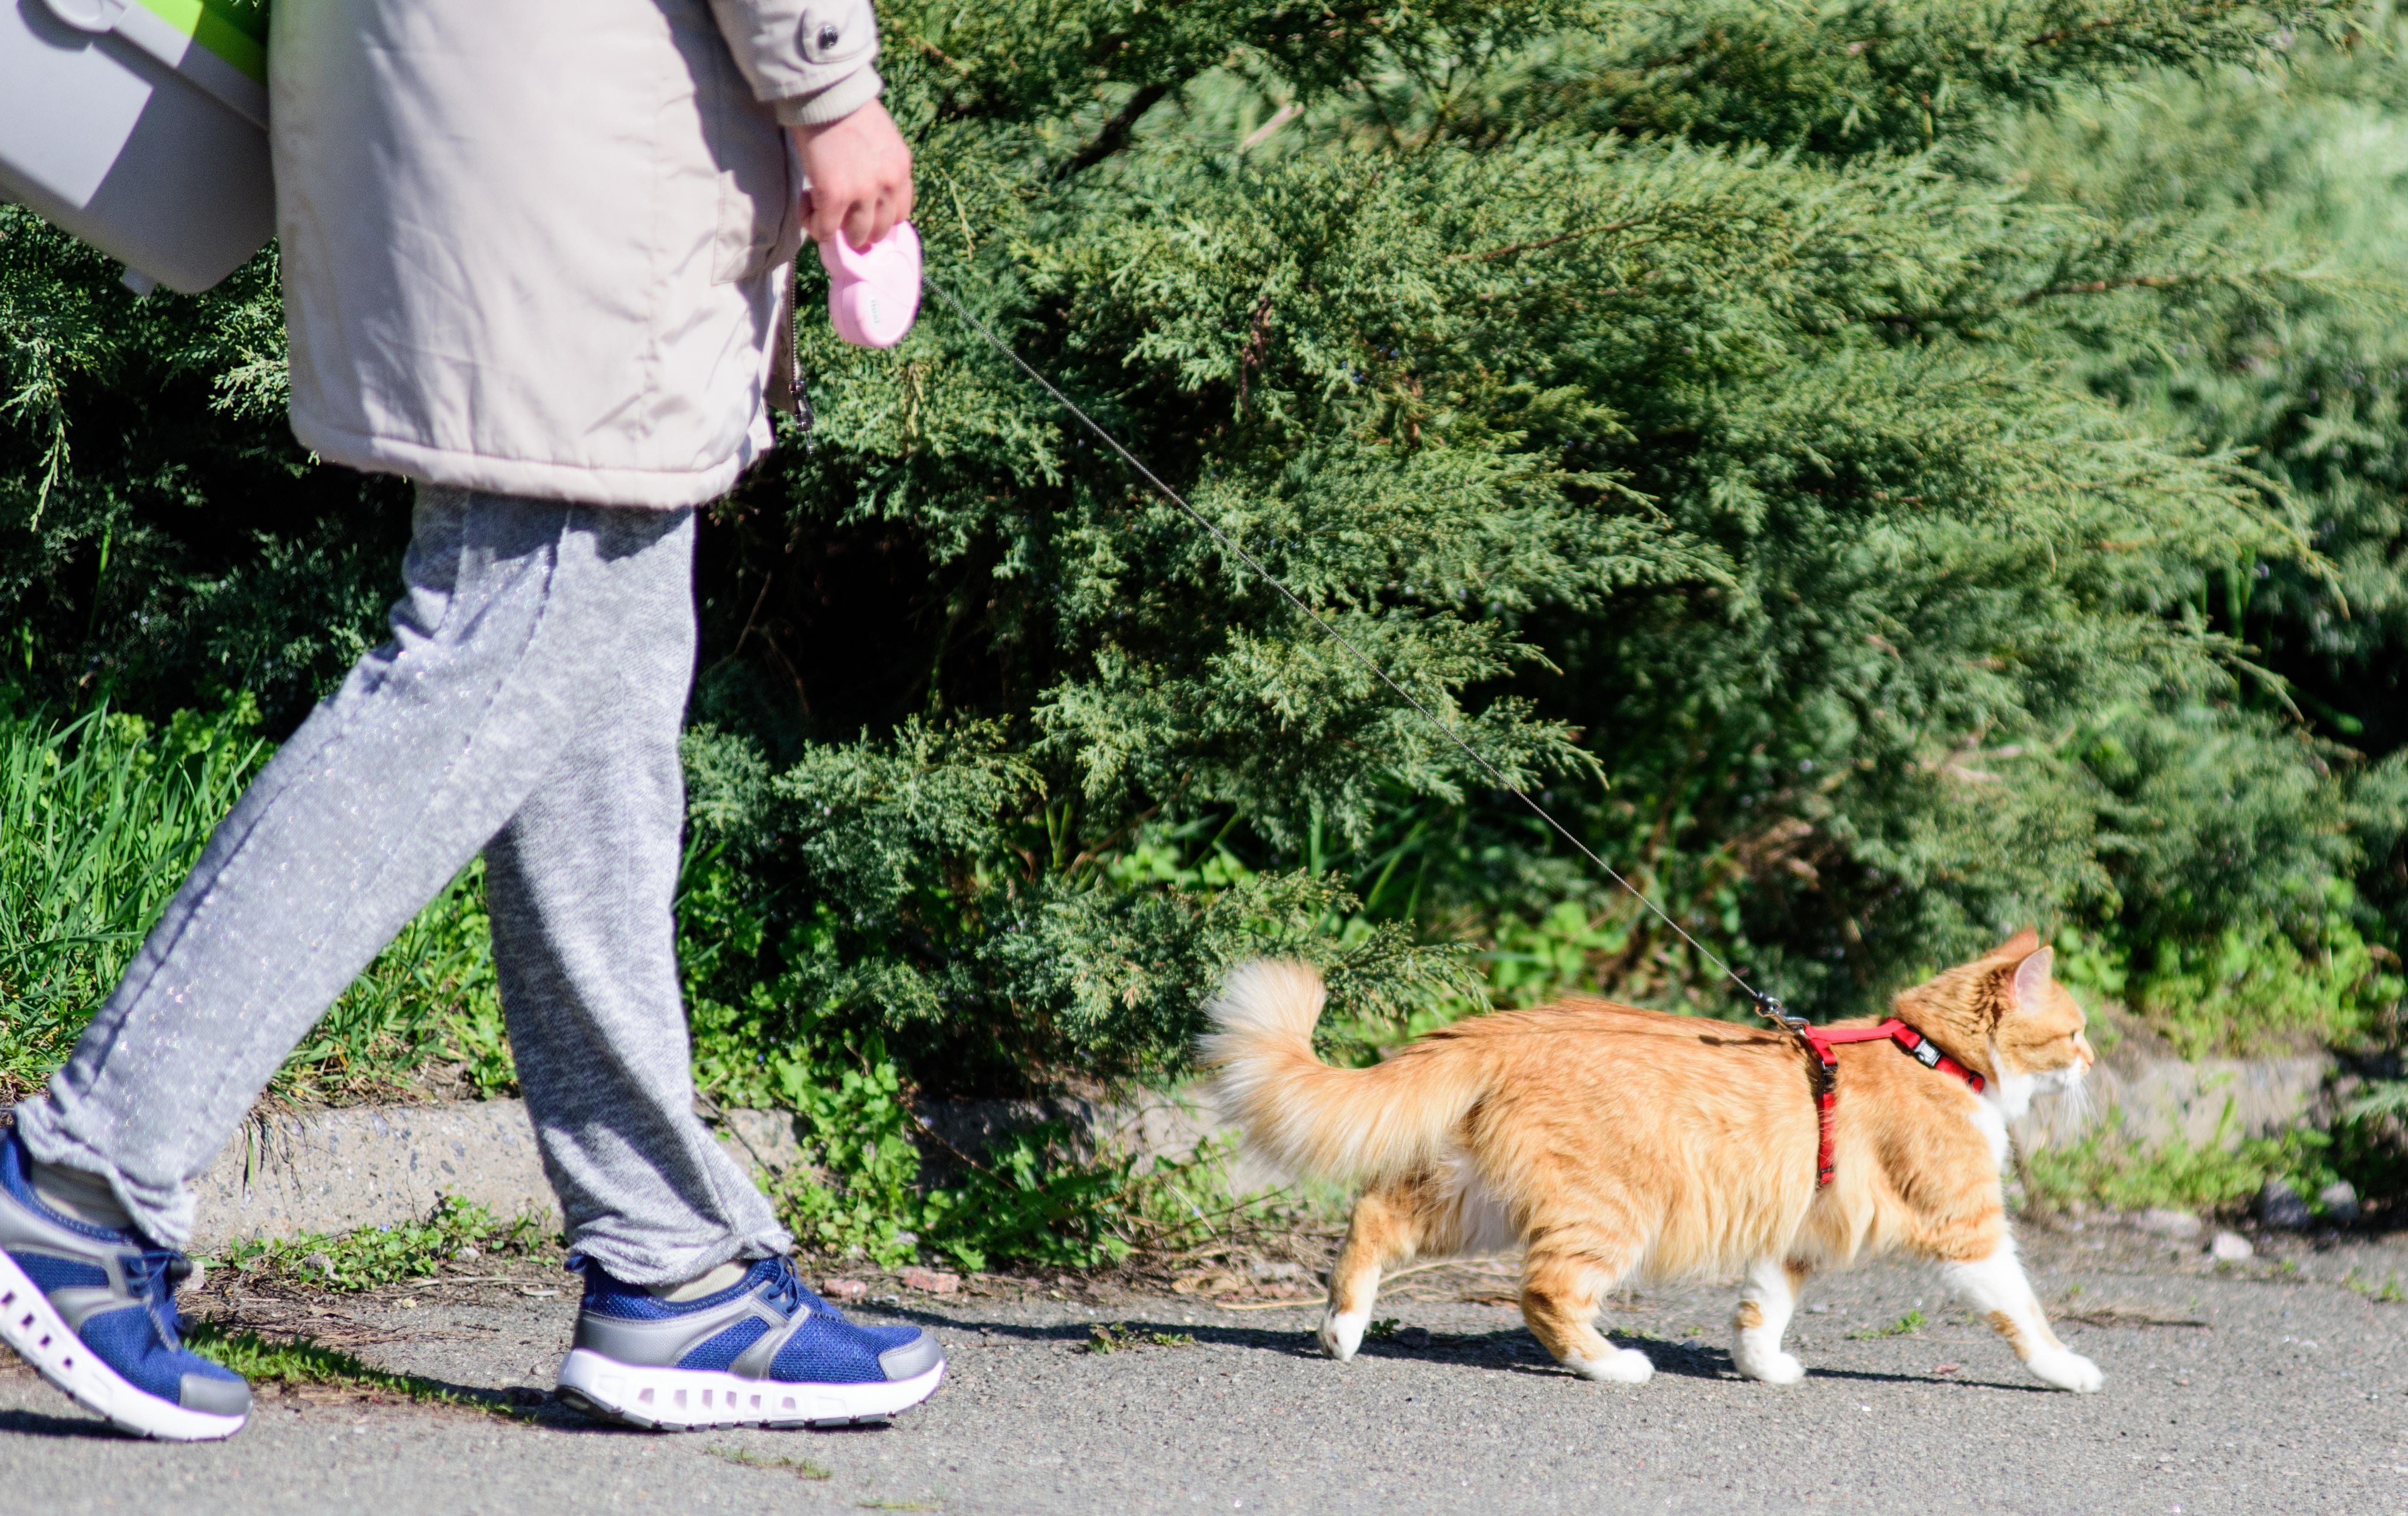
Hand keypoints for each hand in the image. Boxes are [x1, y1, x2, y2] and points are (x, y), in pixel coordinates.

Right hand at [791, 100, 913, 250]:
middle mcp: (888, 184)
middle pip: (880, 230)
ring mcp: (863, 193)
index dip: (878, 217)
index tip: (860, 210)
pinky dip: (814, 224)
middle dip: (859, 227)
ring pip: (856, 236)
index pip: (901, 213)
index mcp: (901, 169)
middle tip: (838, 212)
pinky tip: (805, 204)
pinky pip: (825, 230)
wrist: (825, 92)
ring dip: (838, 228)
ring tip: (819, 208)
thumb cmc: (846, 108)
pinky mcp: (834, 196)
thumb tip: (868, 187)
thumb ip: (881, 165)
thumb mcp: (881, 138)